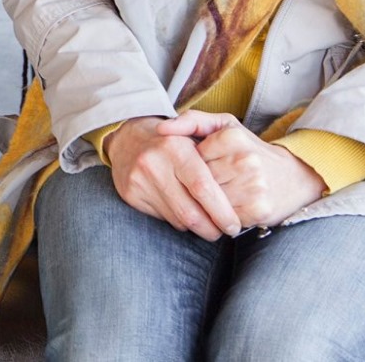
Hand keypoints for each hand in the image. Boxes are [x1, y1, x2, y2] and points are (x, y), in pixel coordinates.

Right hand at [105, 114, 242, 239]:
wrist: (128, 137)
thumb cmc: (173, 140)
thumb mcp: (196, 134)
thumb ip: (217, 157)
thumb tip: (237, 195)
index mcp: (175, 147)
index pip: (202, 188)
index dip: (221, 212)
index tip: (234, 224)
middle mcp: (153, 163)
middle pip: (189, 212)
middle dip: (211, 228)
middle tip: (224, 231)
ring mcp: (139, 180)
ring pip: (177, 220)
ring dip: (197, 226)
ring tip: (206, 221)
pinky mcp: (130, 194)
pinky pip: (163, 219)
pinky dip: (178, 220)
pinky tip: (182, 209)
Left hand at [172, 111, 326, 229]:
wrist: (293, 178)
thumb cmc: (250, 150)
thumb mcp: (224, 127)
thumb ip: (191, 121)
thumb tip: (161, 128)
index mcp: (233, 136)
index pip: (193, 157)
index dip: (195, 165)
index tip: (208, 164)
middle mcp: (245, 160)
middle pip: (199, 180)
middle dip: (200, 185)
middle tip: (214, 181)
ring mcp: (253, 186)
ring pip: (209, 201)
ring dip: (209, 202)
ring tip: (224, 192)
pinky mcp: (258, 210)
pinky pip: (223, 217)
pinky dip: (222, 216)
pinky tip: (232, 206)